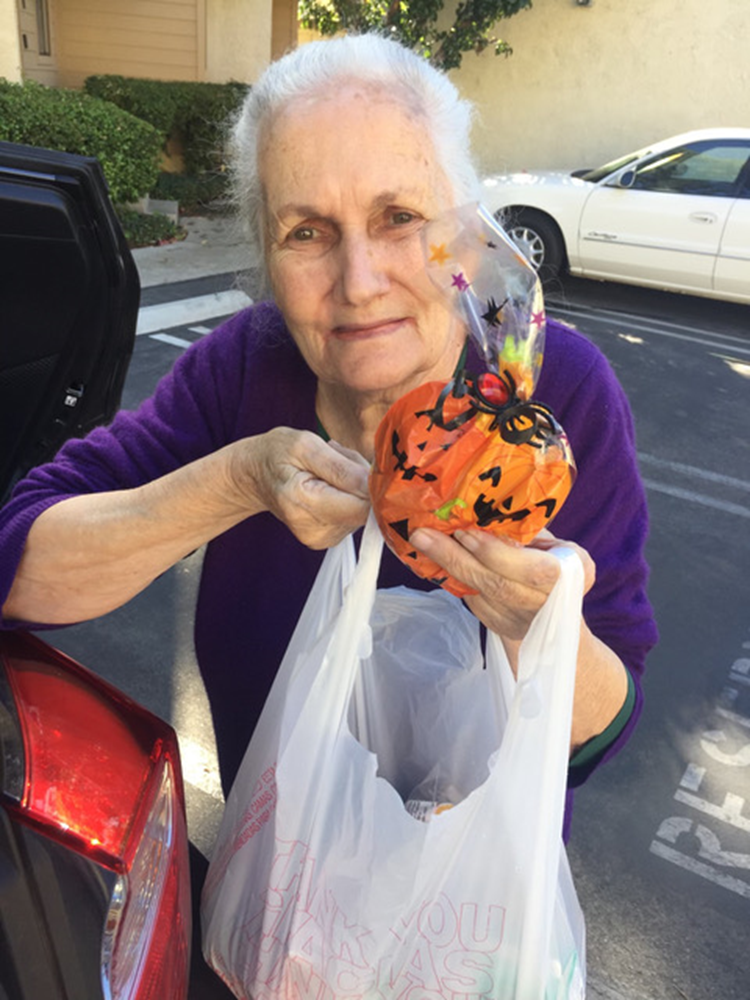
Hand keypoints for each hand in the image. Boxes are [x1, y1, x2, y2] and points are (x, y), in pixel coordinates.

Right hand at [231, 427, 370, 548]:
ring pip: (363, 512)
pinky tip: (329, 485)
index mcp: (304, 504)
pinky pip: (354, 516)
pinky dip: (348, 497)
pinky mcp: (328, 540)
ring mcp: (321, 539)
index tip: (356, 463)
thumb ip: (341, 467)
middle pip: (365, 509)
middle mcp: (314, 530)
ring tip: (328, 471)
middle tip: (337, 460)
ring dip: (354, 488)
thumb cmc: (277, 453)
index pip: (362, 506)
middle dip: (361, 482)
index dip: (371, 484)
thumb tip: (373, 484)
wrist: (255, 475)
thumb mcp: (306, 445)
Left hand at [410, 527, 594, 641]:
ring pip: (478, 595)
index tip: (464, 533)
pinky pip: (471, 600)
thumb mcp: (554, 542)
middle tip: (424, 535)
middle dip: (457, 558)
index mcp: (570, 575)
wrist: (559, 609)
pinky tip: (434, 558)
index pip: (531, 570)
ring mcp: (521, 620)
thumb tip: (486, 505)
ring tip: (423, 542)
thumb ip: (526, 531)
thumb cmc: (556, 562)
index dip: (496, 554)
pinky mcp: (499, 626)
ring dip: (447, 567)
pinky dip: (452, 578)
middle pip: (497, 585)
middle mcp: (546, 603)